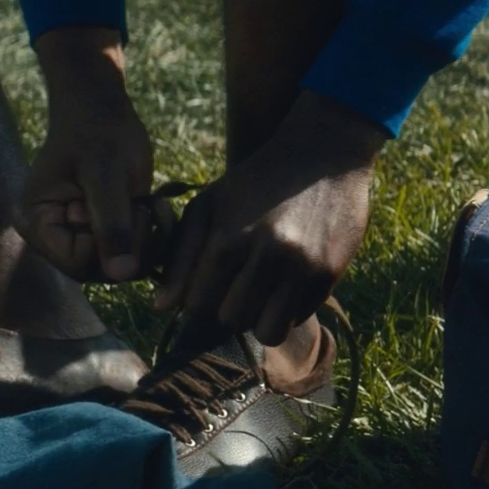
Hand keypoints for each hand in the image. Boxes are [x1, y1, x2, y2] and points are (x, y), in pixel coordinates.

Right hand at [16, 27, 155, 282]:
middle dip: (132, 243)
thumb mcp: (105, 173)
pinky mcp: (101, 234)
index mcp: (36, 222)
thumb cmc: (97, 131)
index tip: (132, 209)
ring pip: (119, 267)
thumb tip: (121, 274)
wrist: (102, 108)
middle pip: (98, 270)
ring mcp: (77, 238)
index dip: (112, 246)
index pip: (77, 262)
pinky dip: (151, 236)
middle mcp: (52, 238)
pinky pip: (130, 255)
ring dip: (146, 240)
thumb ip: (112, 223)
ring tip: (153, 204)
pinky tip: (155, 207)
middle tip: (148, 207)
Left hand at [153, 90, 387, 343]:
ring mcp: (302, 267)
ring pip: (267, 332)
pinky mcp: (329, 274)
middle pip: (231, 321)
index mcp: (229, 238)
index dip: (198, 300)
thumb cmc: (253, 183)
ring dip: (258, 318)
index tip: (208, 283)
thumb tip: (159, 307)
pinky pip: (298, 319)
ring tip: (258, 292)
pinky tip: (285, 282)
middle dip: (227, 309)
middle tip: (235, 286)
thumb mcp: (208, 206)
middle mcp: (267, 256)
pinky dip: (287, 311)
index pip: (197, 305)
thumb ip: (180, 256)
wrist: (322, 156)